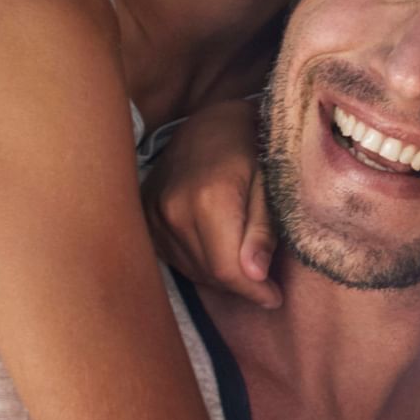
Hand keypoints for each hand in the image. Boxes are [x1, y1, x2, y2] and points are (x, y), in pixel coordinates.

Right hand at [141, 98, 280, 307]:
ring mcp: (153, 214)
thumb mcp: (270, 182)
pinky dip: (199, 261)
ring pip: (191, 269)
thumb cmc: (251, 146)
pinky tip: (217, 249)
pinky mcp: (144, 217)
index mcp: (209, 199)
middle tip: (266, 281)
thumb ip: (262, 229)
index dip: (254, 291)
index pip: (228, 269)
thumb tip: (255, 275)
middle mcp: (173, 210)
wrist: (210, 120)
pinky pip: (174, 257)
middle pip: (209, 274)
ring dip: (220, 275)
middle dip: (241, 285)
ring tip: (244, 262)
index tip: (275, 299)